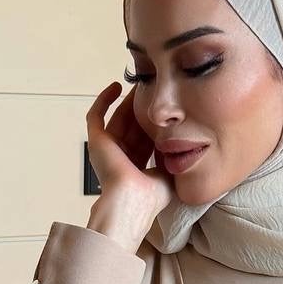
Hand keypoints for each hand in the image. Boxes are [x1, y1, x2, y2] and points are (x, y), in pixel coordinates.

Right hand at [86, 80, 174, 246]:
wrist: (135, 200)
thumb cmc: (152, 195)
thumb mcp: (169, 170)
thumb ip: (172, 155)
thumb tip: (186, 140)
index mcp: (136, 164)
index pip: (144, 136)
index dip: (153, 120)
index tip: (163, 106)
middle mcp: (120, 155)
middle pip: (131, 123)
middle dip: (141, 106)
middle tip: (153, 87)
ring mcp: (107, 148)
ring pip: (116, 115)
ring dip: (127, 100)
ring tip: (140, 84)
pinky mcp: (97, 141)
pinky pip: (96, 115)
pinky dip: (104, 99)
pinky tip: (117, 87)